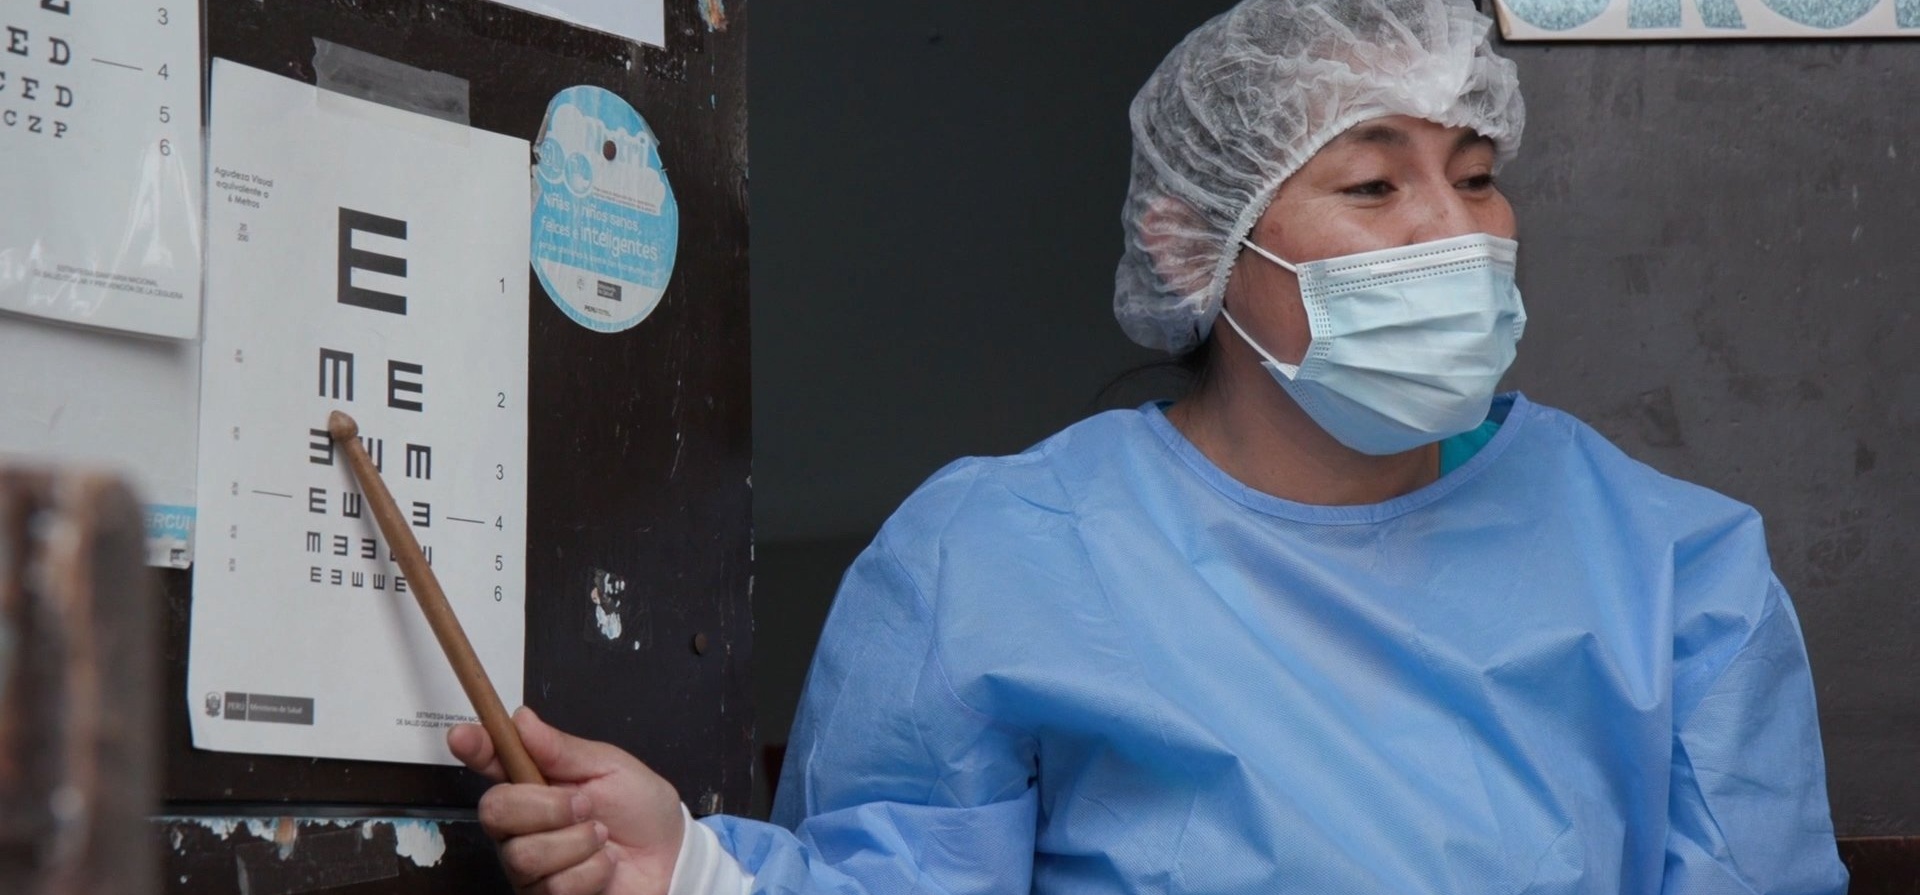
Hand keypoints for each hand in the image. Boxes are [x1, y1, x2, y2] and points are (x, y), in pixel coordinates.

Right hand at [450, 708, 684, 894]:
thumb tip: (522, 719)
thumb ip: (564, 749)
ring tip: (602, 838)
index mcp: (536, 782)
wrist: (671, 858)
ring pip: (525, 854)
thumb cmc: (641, 810)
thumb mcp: (611, 768)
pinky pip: (553, 886)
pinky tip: (603, 867)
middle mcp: (522, 823)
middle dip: (546, 807)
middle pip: (494, 811)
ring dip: (577, 843)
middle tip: (585, 807)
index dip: (474, 748)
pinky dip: (590, 872)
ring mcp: (529, 864)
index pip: (492, 761)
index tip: (463, 736)